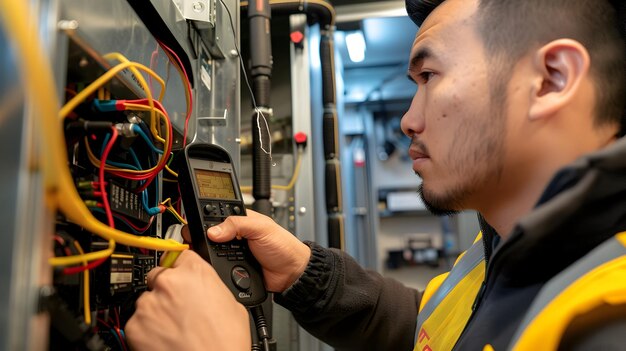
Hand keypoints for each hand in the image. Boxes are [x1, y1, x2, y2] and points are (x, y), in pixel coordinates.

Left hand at [125, 250, 250, 350]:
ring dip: (157, 310)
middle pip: (160, 275)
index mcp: (194, 272)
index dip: (182, 268)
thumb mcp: (231, 302)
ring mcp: (148, 304)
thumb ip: (210, 286)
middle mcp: (168, 282)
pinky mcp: (134, 326)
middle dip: (167, 289)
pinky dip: (147, 329)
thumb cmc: (225, 341)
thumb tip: (203, 288)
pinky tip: (165, 338)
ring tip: (175, 328)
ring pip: (147, 299)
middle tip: (180, 308)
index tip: (180, 275)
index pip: (180, 255)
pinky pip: (137, 321)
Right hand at [182, 209, 310, 292]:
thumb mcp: (261, 227)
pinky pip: (219, 270)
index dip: (204, 221)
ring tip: (207, 258)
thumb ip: (237, 224)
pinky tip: (216, 270)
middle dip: (204, 242)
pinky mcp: (233, 270)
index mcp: (239, 221)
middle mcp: (234, 237)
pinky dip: (216, 271)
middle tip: (200, 245)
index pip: (215, 217)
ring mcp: (233, 254)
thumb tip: (214, 231)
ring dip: (209, 258)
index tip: (194, 228)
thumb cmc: (284, 246)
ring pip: (211, 255)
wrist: (292, 273)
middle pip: (209, 238)